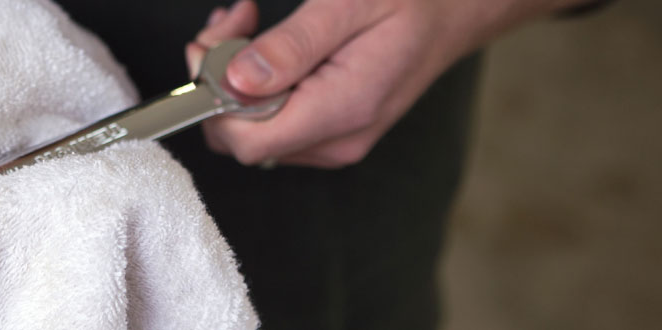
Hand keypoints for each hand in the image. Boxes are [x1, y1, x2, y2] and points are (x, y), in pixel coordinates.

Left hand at [186, 0, 590, 167]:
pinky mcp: (330, 128)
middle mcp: (336, 139)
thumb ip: (292, 45)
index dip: (213, 100)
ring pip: (251, 126)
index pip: (247, 140)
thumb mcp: (349, 5)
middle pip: (241, 137)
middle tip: (228, 25)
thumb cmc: (413, 2)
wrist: (457, 11)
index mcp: (343, 111)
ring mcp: (334, 139)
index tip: (207, 50)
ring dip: (232, 73)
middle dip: (218, 79)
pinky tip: (258, 41)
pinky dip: (253, 80)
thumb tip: (237, 80)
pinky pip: (272, 117)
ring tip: (244, 22)